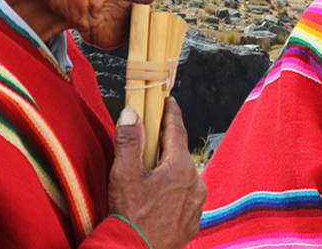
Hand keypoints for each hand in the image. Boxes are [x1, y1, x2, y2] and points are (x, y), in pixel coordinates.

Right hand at [108, 99, 207, 248]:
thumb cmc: (129, 217)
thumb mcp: (124, 175)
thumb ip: (128, 141)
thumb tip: (131, 113)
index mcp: (181, 167)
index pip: (177, 130)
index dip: (171, 113)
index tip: (168, 101)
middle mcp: (196, 183)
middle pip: (179, 155)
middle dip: (166, 146)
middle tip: (151, 141)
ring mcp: (197, 204)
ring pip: (183, 178)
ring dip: (169, 172)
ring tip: (150, 177)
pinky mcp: (193, 221)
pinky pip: (185, 199)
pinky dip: (173, 193)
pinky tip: (157, 199)